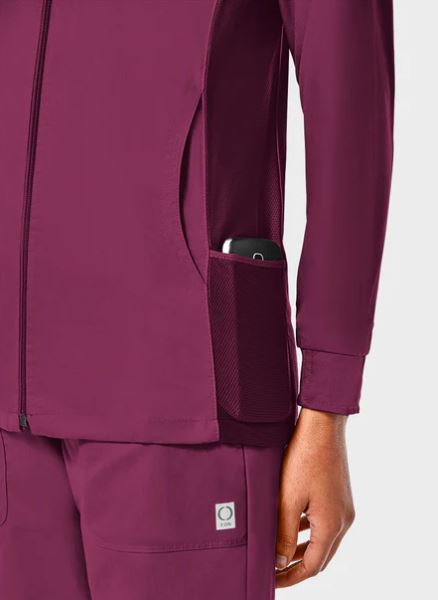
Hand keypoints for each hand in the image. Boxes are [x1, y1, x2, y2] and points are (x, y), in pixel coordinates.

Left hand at [275, 408, 354, 586]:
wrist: (323, 425)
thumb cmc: (304, 458)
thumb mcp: (288, 499)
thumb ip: (284, 533)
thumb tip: (280, 562)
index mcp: (332, 525)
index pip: (313, 566)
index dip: (291, 577)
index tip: (272, 581)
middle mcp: (343, 520)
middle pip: (322, 556)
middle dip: (298, 567)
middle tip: (275, 571)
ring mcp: (344, 507)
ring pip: (324, 540)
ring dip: (304, 549)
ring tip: (281, 553)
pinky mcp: (340, 495)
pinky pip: (325, 523)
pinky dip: (310, 531)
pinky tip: (293, 525)